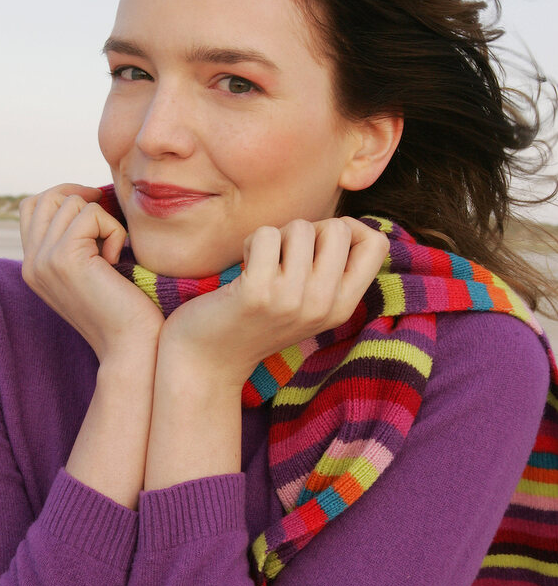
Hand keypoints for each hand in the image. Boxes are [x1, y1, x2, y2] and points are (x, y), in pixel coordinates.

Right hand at [19, 183, 163, 362]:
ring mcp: (43, 260)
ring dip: (104, 220)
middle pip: (48, 197)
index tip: (97, 211)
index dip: (65, 196)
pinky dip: (114, 230)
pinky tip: (116, 260)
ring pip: (71, 202)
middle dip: (84, 201)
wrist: (131, 345)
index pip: (32, 206)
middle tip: (110, 227)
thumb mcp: (89, 268)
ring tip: (112, 254)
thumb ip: (74, 239)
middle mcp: (31, 263)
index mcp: (32, 266)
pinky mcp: (64, 258)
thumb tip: (86, 194)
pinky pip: (91, 214)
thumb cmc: (124, 306)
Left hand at [159, 217, 388, 389]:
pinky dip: (251, 243)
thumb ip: (331, 270)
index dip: (350, 228)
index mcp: (343, 307)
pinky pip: (266, 235)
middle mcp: (323, 306)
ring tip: (262, 264)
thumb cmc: (257, 319)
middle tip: (284, 254)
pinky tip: (244, 268)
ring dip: (276, 236)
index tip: (319, 242)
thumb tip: (346, 223)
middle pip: (340, 228)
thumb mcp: (307, 302)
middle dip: (309, 229)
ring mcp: (292, 300)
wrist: (209, 361)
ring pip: (301, 227)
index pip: (377, 244)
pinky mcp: (258, 293)